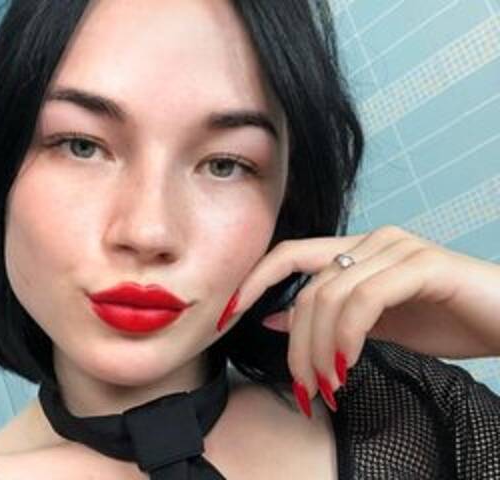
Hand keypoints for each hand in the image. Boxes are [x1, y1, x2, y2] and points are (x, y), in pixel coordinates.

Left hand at [233, 225, 499, 416]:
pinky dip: (349, 336)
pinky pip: (366, 299)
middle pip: (307, 288)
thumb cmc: (445, 320)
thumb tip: (273, 320)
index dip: (252, 282)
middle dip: (297, 344)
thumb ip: (328, 317)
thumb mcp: (373, 324)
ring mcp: (397, 248)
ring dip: (321, 349)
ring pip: (331, 295)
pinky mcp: (422, 265)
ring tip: (329, 386)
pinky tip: (350, 365)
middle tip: (304, 388)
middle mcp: (372, 240)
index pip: (289, 256)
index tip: (226, 315)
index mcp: (357, 249)